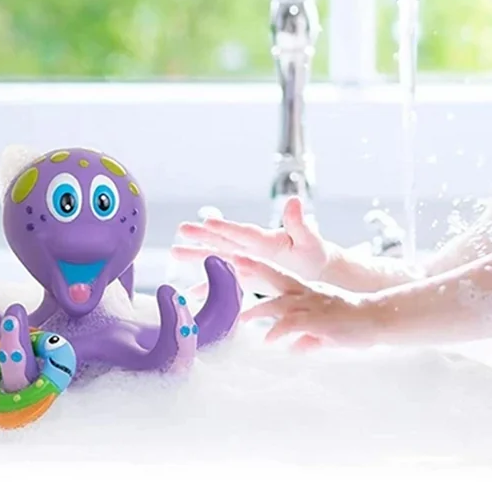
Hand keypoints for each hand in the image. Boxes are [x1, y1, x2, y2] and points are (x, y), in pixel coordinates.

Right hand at [172, 197, 332, 287]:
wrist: (316, 268)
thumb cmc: (313, 252)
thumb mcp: (309, 239)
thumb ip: (299, 223)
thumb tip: (294, 201)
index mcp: (266, 239)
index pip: (243, 232)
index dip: (227, 228)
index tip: (208, 222)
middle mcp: (252, 247)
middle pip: (224, 240)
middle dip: (203, 235)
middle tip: (181, 228)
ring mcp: (246, 260)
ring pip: (218, 257)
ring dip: (198, 255)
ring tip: (174, 251)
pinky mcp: (246, 275)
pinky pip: (223, 280)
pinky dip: (208, 285)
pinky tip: (191, 290)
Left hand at [237, 256, 379, 349]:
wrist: (377, 318)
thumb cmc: (354, 322)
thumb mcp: (326, 330)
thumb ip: (309, 337)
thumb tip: (296, 347)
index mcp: (308, 291)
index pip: (279, 275)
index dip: (259, 266)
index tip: (239, 259)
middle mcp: (308, 293)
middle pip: (276, 277)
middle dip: (254, 268)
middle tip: (232, 261)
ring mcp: (313, 305)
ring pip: (280, 302)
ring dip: (259, 308)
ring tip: (241, 318)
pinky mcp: (318, 319)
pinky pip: (293, 323)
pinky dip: (279, 331)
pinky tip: (268, 339)